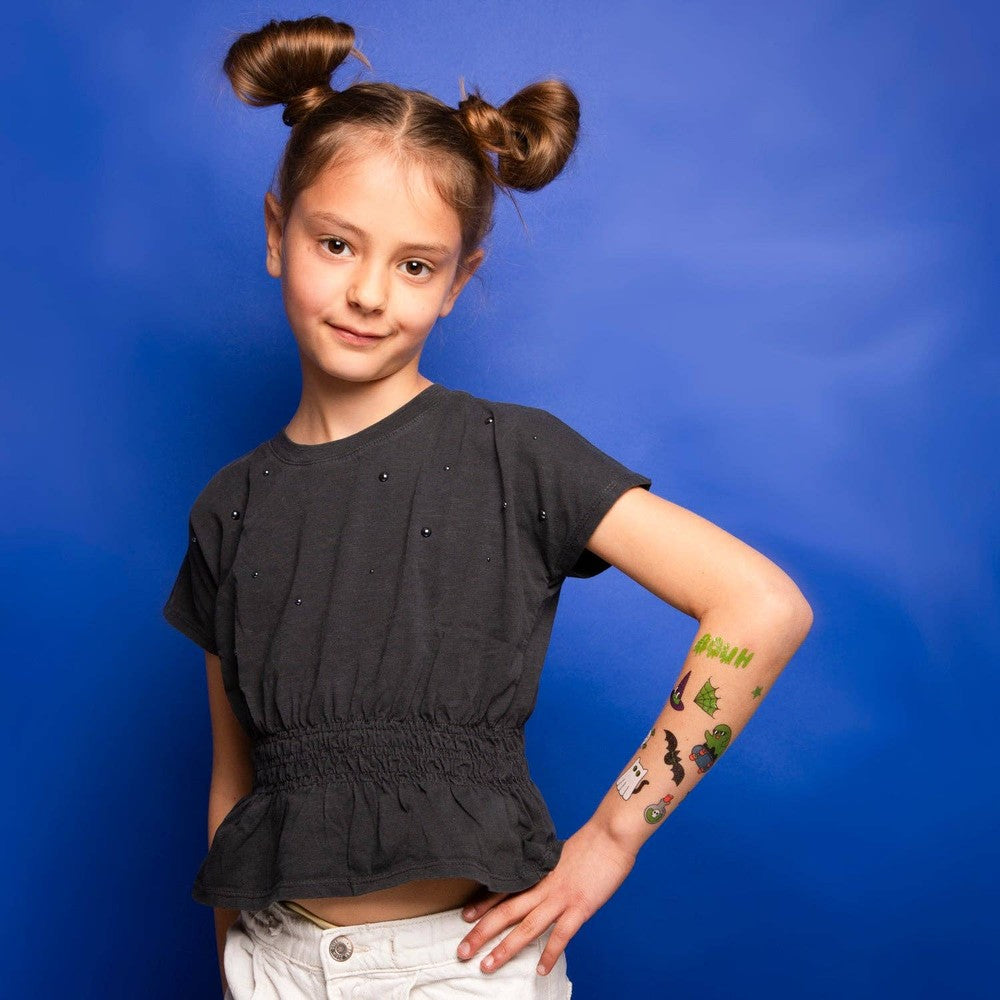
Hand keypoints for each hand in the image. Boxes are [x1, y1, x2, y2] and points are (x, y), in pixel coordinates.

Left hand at [455, 820, 635, 975]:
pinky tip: (540, 969)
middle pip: (506, 912)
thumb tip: (538, 877)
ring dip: (506, 948)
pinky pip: (561, 935)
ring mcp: (560, 897)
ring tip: (487, 966)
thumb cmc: (589, 843)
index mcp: (537, 872)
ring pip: (526, 927)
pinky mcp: (580, 906)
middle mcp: (543, 886)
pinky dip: (550, 953)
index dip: (482, 905)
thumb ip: (546, 870)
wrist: (610, 835)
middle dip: (482, 933)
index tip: (464, 917)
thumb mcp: (558, 854)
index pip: (503, 890)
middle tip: (463, 951)